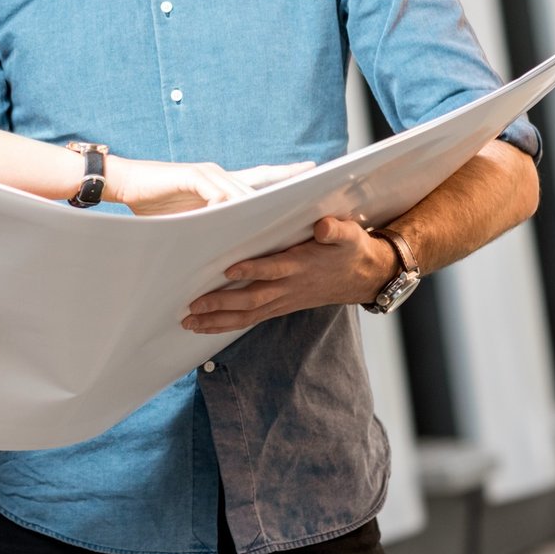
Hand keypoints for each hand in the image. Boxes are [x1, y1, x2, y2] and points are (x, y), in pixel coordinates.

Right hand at [109, 157, 314, 215]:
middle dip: (285, 181)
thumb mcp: (188, 222)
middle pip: (259, 180)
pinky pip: (216, 191)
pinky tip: (239, 213)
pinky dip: (228, 203)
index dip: (284, 176)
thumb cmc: (153, 205)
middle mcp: (219, 177)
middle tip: (312, 183)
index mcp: (220, 186)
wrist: (124, 184)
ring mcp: (207, 174)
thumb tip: (229, 249)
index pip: (259, 181)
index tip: (311, 174)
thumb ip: (209, 228)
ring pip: (242, 189)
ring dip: (262, 201)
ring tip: (286, 207)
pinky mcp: (192, 175)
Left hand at [181, 215, 393, 333]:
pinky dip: (227, 325)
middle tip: (193, 306)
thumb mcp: (350, 234)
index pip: (274, 269)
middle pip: (252, 298)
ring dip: (218, 320)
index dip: (253, 269)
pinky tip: (206, 327)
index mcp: (301, 265)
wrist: (364, 277)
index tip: (229, 269)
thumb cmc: (351, 250)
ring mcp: (283, 300)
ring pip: (248, 315)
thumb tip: (324, 226)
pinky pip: (251, 319)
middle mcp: (289, 287)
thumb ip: (337, 230)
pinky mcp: (280, 306)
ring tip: (189, 323)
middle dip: (222, 303)